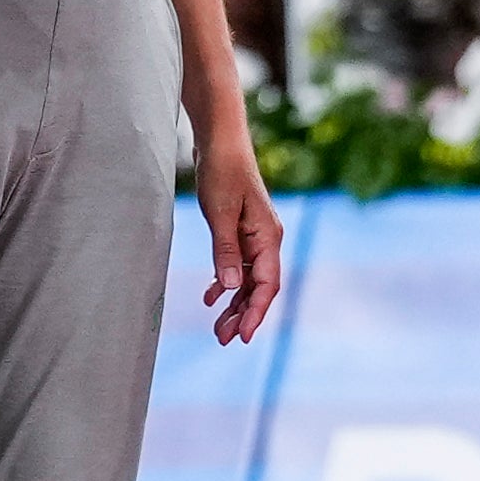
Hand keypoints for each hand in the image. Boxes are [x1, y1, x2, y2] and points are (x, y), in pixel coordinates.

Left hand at [193, 116, 282, 343]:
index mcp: (268, 237)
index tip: (242, 337)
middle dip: (242, 314)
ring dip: (233, 303)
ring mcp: (254, 236)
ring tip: (217, 328)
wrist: (221, 141)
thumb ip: (226, 251)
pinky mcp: (240, 231)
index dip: (255, 313)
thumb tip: (231, 287)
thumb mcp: (220, 213)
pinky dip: (225, 283)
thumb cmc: (222, 172)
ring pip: (247, 279)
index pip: (267, 285)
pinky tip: (211, 298)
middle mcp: (266, 240)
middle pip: (258, 287)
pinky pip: (237, 265)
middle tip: (223, 339)